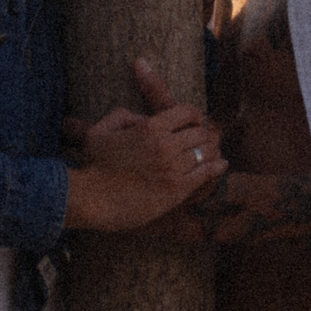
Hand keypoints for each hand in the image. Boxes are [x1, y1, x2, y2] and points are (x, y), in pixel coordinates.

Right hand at [63, 57, 226, 231]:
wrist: (91, 199)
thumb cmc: (93, 166)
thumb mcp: (100, 130)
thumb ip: (123, 116)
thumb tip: (142, 117)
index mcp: (149, 126)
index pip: (188, 111)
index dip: (194, 116)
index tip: (193, 122)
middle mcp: (165, 144)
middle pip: (200, 133)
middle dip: (203, 135)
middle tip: (202, 141)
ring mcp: (172, 168)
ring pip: (206, 152)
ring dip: (210, 152)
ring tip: (211, 154)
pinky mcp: (176, 190)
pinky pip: (206, 174)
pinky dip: (216, 168)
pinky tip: (220, 165)